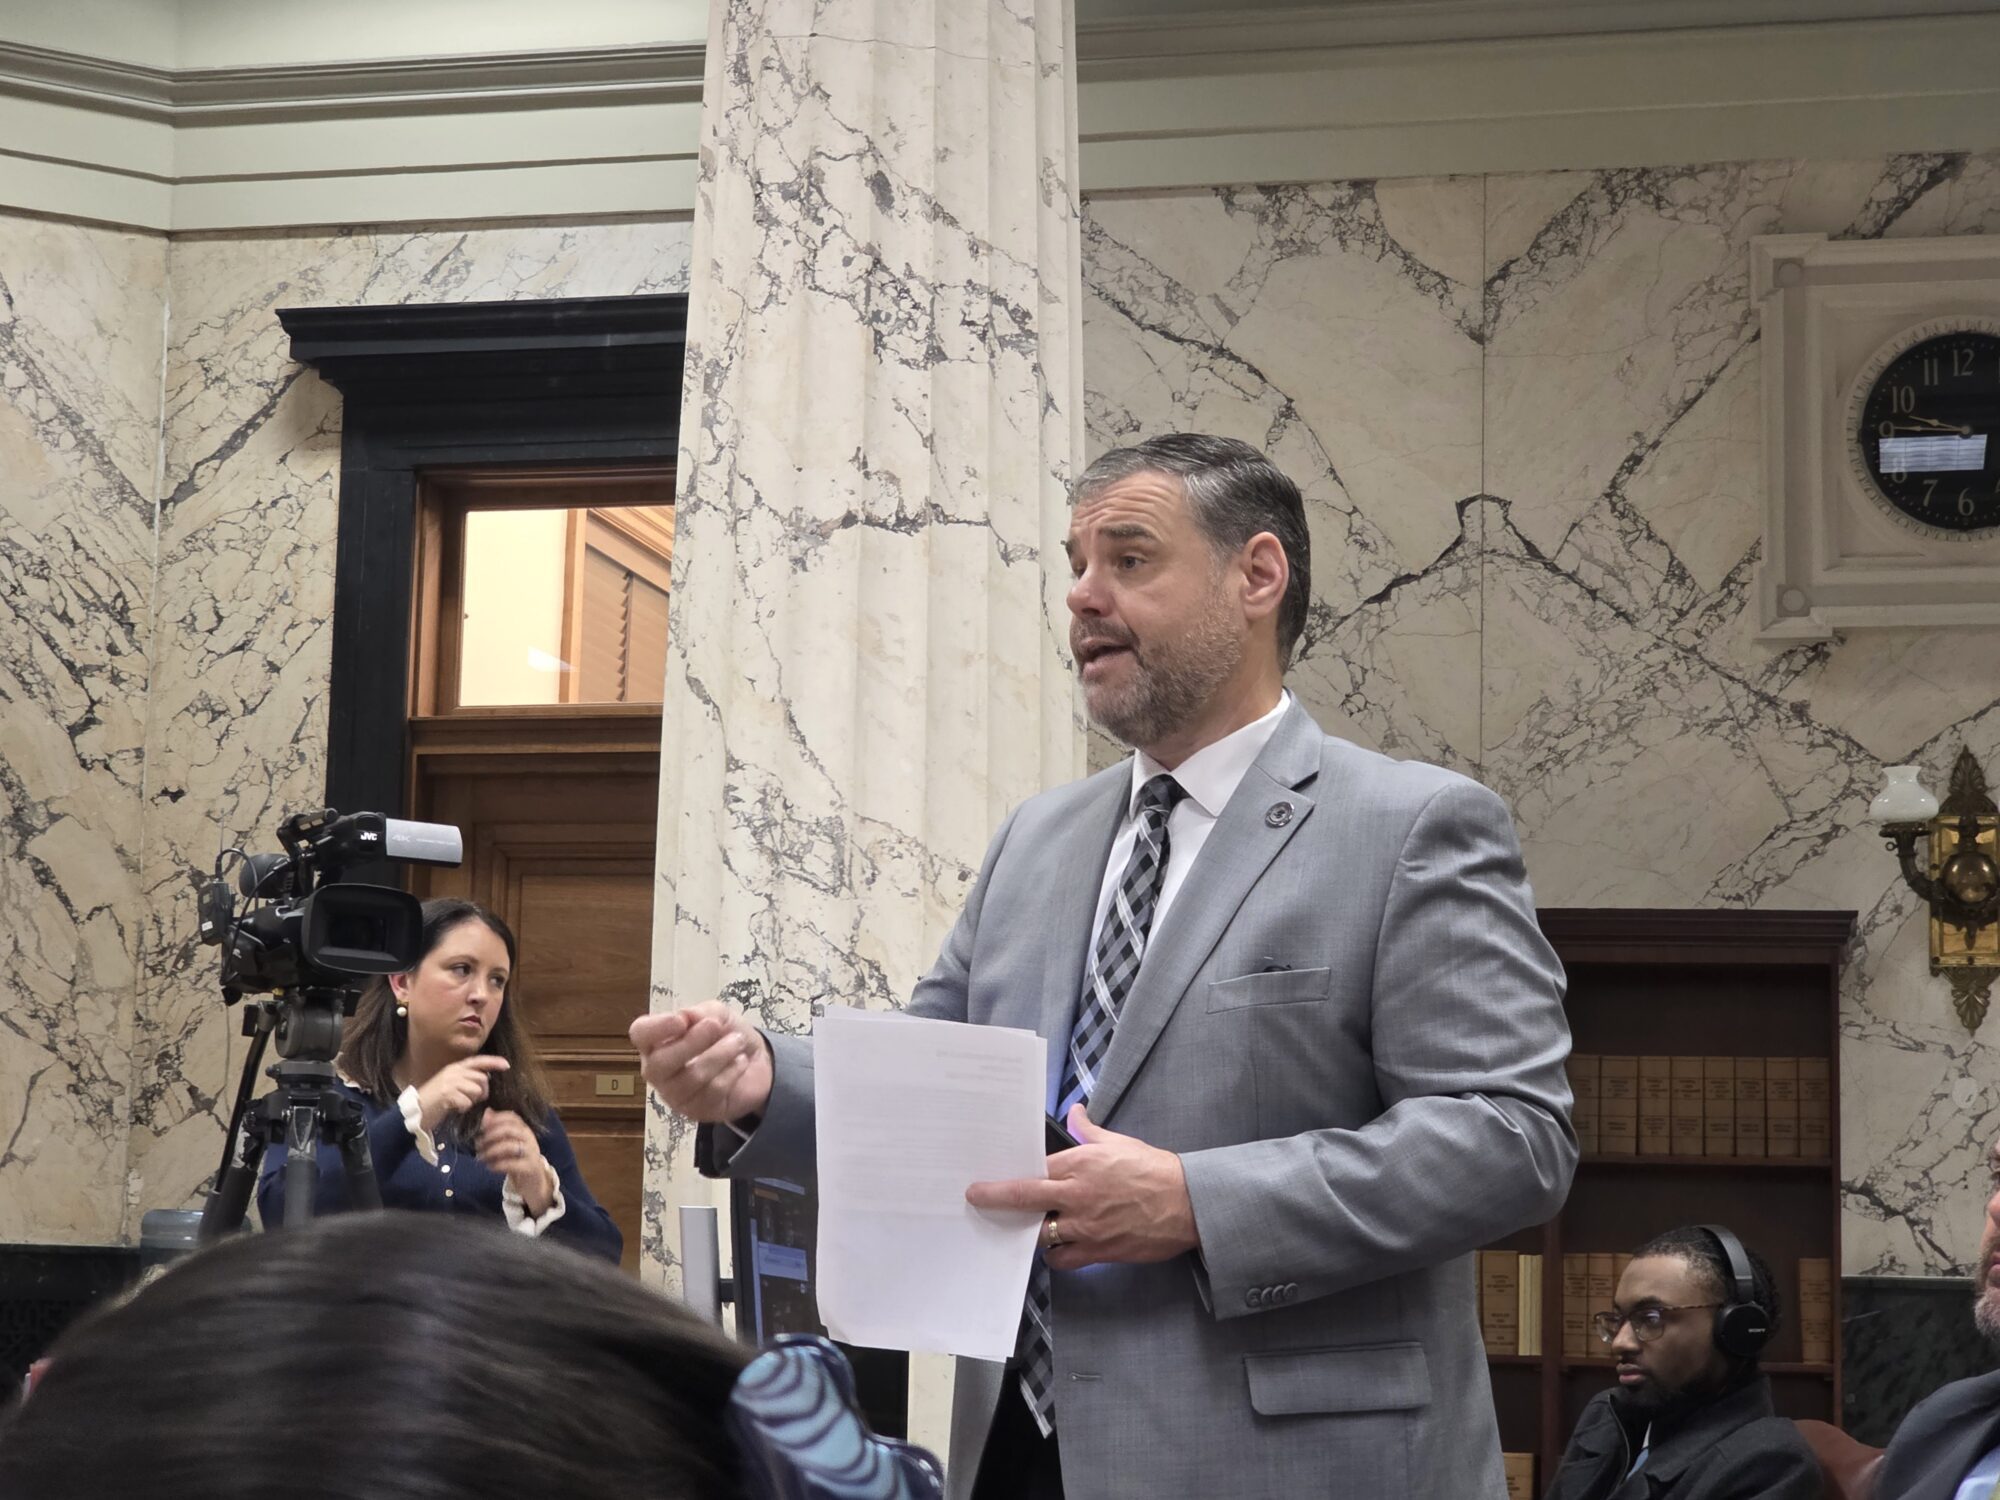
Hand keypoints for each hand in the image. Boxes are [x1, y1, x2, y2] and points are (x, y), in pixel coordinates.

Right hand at [414, 1055, 509, 1133]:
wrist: (414, 1111)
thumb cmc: (435, 1101)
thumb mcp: (451, 1085)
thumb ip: (467, 1080)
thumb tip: (486, 1080)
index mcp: (455, 1068)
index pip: (478, 1061)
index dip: (493, 1062)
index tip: (507, 1065)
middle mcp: (453, 1072)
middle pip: (482, 1079)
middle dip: (482, 1092)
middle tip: (471, 1100)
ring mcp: (450, 1082)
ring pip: (476, 1090)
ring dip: (472, 1101)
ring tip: (460, 1104)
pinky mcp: (447, 1094)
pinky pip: (467, 1102)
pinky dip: (463, 1108)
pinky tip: (454, 1108)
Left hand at [477, 1108, 552, 1214]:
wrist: (534, 1181)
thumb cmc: (518, 1159)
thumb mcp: (509, 1143)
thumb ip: (498, 1128)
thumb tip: (487, 1112)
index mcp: (524, 1129)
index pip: (512, 1117)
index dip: (495, 1119)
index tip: (481, 1127)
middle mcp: (529, 1138)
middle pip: (510, 1129)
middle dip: (490, 1135)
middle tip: (478, 1144)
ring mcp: (531, 1153)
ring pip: (510, 1146)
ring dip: (491, 1151)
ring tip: (480, 1157)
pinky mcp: (530, 1168)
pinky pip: (511, 1164)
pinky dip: (497, 1165)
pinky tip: (489, 1167)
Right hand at [630, 1002, 772, 1124]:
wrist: (758, 1062)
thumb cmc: (726, 1035)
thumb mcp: (717, 1014)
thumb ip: (699, 1013)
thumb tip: (684, 1017)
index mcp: (656, 1042)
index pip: (640, 1034)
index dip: (657, 1028)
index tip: (682, 1021)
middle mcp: (659, 1071)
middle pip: (659, 1064)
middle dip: (690, 1042)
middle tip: (716, 1026)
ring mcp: (675, 1095)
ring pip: (691, 1078)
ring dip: (719, 1054)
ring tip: (738, 1041)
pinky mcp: (697, 1111)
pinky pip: (713, 1091)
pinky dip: (732, 1071)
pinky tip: (740, 1062)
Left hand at [964, 1105, 1198, 1270]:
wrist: (1187, 1204)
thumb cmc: (1154, 1170)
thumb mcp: (1119, 1142)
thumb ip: (1089, 1131)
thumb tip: (1075, 1113)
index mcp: (1081, 1163)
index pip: (1034, 1168)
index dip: (1010, 1173)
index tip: (989, 1175)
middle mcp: (1078, 1194)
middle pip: (1025, 1197)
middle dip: (995, 1198)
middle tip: (975, 1198)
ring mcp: (1086, 1226)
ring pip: (1040, 1233)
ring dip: (1029, 1230)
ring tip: (1019, 1228)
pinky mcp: (1098, 1251)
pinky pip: (1063, 1258)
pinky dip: (1056, 1255)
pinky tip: (1056, 1247)